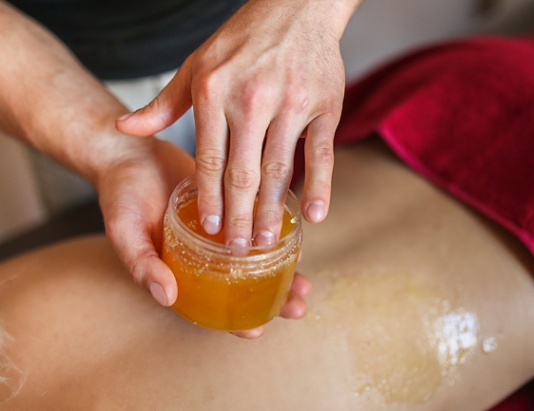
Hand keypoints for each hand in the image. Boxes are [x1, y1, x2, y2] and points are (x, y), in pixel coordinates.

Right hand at [97, 135, 309, 337]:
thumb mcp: (125, 231)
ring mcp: (221, 229)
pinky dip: (274, 230)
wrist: (130, 152)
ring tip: (306, 277)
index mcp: (181, 270)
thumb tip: (166, 297)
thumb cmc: (120, 196)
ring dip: (282, 268)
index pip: (210, 305)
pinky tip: (295, 235)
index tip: (256, 332)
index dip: (232, 322)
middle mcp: (205, 254)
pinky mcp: (233, 201)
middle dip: (272, 298)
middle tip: (297, 306)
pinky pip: (257, 220)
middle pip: (243, 284)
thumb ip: (143, 263)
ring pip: (256, 256)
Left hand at [116, 0, 355, 247]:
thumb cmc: (242, 41)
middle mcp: (253, 99)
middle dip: (238, 216)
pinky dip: (320, 186)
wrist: (295, 7)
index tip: (210, 229)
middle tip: (236, 249)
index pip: (210, 158)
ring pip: (280, 169)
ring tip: (265, 241)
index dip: (209, 198)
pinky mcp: (325, 106)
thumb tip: (124, 128)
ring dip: (272, 210)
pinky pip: (322, 154)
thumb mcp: (196, 66)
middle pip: (243, 173)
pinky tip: (315, 215)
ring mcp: (291, 103)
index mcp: (215, 92)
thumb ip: (163, 103)